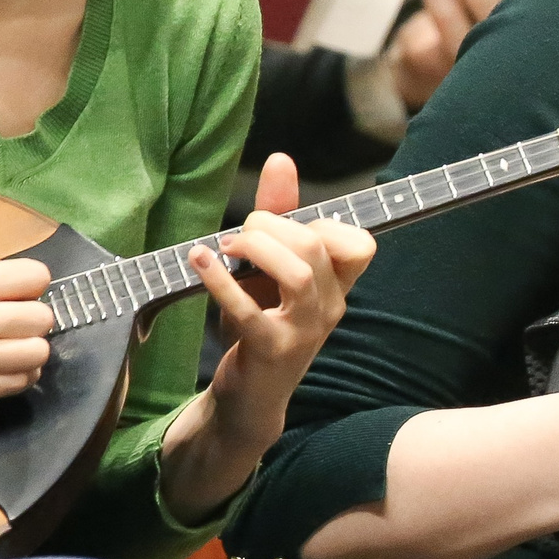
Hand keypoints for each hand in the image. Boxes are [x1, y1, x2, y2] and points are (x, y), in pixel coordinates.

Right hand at [0, 254, 53, 413]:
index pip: (37, 276)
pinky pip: (17, 385)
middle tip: (9, 321)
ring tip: (7, 347)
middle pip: (43, 318)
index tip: (15, 292)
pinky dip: (17, 376)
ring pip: (38, 355)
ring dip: (28, 349)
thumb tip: (4, 269)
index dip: (29, 284)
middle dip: (30, 317)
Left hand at [192, 153, 376, 437]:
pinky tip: (198, 261)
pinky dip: (220, 280)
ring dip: (255, 249)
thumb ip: (280, 215)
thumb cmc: (262, 326)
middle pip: (316, 246)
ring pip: (298, 274)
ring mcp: (305, 331)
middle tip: (238, 237)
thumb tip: (282, 160)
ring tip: (224, 248)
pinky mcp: (271, 350)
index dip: (323, 223)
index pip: (359, 245)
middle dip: (270, 226)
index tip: (283, 225)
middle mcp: (331, 307)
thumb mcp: (271, 271)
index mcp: (337, 287)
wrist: (249, 399)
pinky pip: (250, 310)